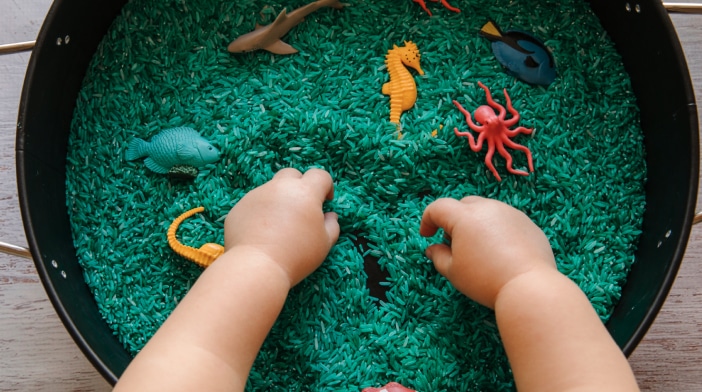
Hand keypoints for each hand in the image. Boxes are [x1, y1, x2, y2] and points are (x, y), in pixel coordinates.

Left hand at [223, 168, 339, 285]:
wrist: (256, 267)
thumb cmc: (297, 255)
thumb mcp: (324, 243)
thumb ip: (331, 225)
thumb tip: (329, 216)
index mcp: (304, 192)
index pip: (320, 175)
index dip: (326, 187)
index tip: (325, 202)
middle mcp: (279, 187)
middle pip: (292, 175)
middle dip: (299, 186)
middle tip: (301, 209)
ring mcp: (256, 195)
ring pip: (271, 190)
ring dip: (278, 201)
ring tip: (278, 227)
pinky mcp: (239, 207)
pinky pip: (254, 205)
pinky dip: (260, 214)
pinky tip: (260, 235)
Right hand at [420, 196, 555, 307]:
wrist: (529, 287)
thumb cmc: (485, 280)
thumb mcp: (453, 272)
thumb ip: (438, 256)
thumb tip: (433, 249)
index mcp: (465, 217)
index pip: (439, 208)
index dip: (428, 220)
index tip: (427, 236)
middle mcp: (488, 208)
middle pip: (464, 205)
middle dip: (453, 219)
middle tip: (453, 242)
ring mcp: (511, 213)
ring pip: (486, 211)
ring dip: (476, 224)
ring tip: (479, 249)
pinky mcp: (528, 223)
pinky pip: (506, 221)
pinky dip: (497, 230)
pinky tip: (500, 253)